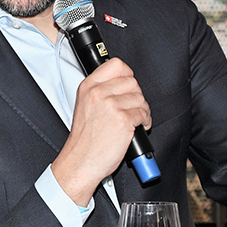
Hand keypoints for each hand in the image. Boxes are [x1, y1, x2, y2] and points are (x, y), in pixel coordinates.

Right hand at [51, 58, 151, 204]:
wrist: (81, 161)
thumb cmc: (84, 139)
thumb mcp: (84, 106)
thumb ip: (100, 91)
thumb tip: (122, 84)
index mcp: (88, 87)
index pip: (116, 65)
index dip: (127, 75)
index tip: (128, 85)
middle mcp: (98, 93)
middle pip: (132, 81)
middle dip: (137, 95)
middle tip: (133, 107)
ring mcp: (111, 106)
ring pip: (140, 98)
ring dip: (143, 110)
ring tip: (136, 119)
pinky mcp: (123, 120)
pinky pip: (144, 114)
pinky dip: (145, 121)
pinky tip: (137, 127)